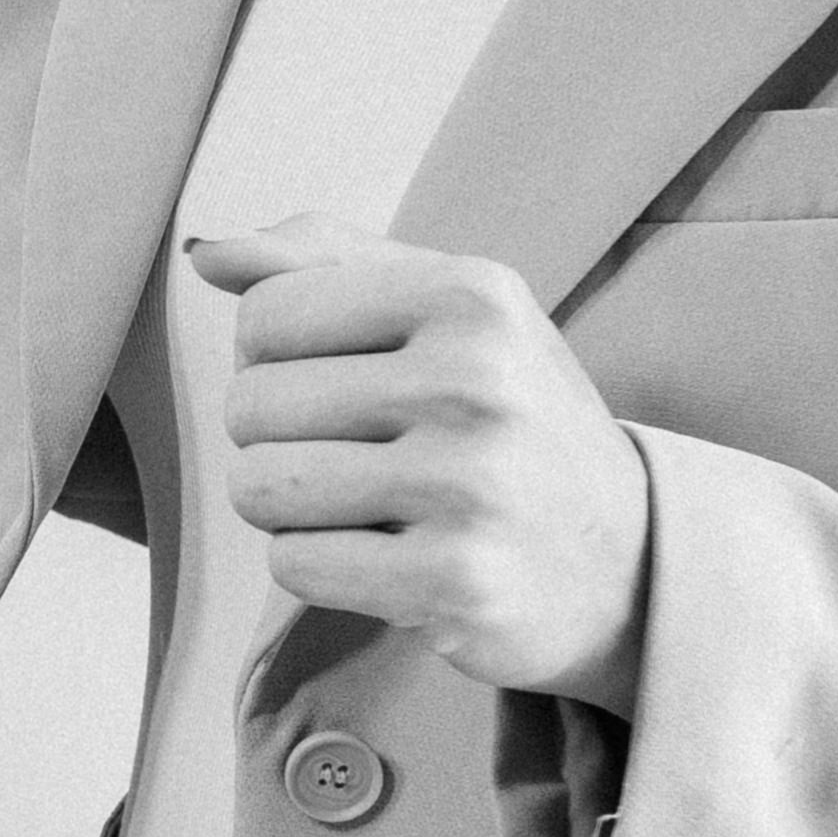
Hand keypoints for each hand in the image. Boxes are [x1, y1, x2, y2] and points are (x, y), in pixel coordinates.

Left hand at [192, 220, 651, 712]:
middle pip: (252, 404)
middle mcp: (475, 380)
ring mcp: (469, 485)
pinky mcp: (454, 581)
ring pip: (259, 488)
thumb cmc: (512, 422)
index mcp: (470, 295)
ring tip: (363, 508)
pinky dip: (317, 569)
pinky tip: (384, 560)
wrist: (628, 562)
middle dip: (279, 440)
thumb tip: (209, 255)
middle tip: (358, 458)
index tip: (342, 385)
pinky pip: (294, 565)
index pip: (266, 314)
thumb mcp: (452, 312)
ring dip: (289, 510)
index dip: (275, 359)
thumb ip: (326, 263)